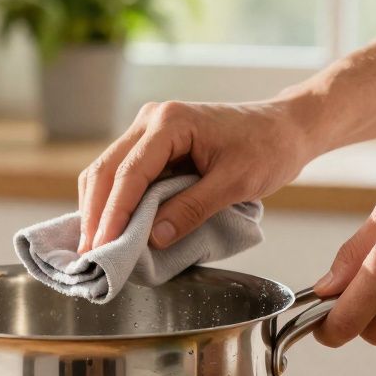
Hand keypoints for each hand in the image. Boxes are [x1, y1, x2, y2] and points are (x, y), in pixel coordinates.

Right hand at [77, 99, 318, 251]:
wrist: (285, 128)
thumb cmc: (268, 148)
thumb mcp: (235, 183)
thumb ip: (192, 209)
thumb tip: (152, 238)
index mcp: (170, 123)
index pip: (129, 174)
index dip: (113, 214)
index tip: (103, 247)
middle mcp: (151, 120)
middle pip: (105, 170)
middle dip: (95, 215)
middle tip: (89, 255)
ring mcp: (148, 130)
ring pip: (106, 172)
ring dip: (98, 209)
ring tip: (95, 247)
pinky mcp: (153, 145)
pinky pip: (122, 174)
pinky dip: (112, 201)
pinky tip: (109, 227)